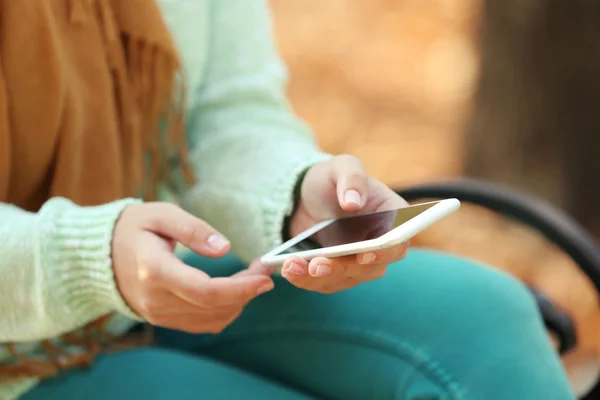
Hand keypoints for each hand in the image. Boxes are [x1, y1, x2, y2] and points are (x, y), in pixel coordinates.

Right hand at [112, 202, 273, 333]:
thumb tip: (224, 249)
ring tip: (253, 276)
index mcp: (154, 271)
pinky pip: (203, 323)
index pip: (205, 291)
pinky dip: (225, 310)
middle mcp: (156, 300)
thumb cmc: (134, 228)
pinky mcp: (164, 320)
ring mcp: (158, 314)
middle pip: (213, 306)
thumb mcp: (161, 215)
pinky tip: (235, 290)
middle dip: (247, 290)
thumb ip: (193, 230)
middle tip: (266, 269)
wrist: (99, 256)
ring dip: (239, 300)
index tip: (265, 277)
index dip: (240, 288)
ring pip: (212, 318)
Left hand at [283, 155, 408, 292]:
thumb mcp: (340, 167)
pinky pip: (324, 282)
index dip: (385, 251)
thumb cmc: (330, 178)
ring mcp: (359, 263)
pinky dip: (304, 279)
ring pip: (344, 278)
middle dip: (342, 268)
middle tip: (317, 264)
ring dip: (318, 276)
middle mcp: (380, 245)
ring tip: (292, 265)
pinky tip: (288, 269)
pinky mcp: (336, 273)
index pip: (398, 240)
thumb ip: (351, 178)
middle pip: (370, 267)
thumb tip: (353, 201)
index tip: (364, 254)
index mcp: (391, 217)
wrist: (305, 197)